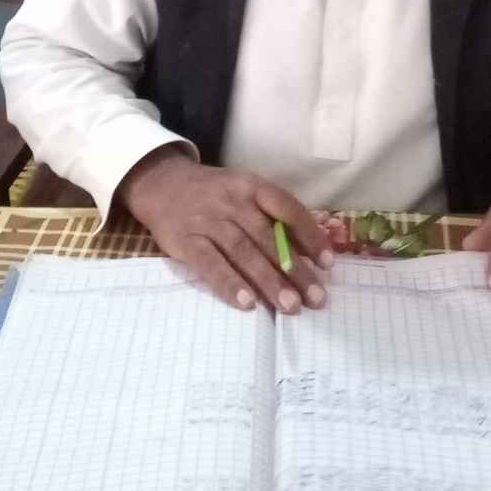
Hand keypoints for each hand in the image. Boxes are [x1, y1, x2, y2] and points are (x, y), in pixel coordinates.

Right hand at [117, 146, 333, 313]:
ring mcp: (208, 222)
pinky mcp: (186, 242)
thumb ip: (271, 215)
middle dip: (295, 270)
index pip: (287, 208)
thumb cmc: (214, 194)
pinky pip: (210, 265)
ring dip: (268, 281)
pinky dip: (229, 284)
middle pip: (268, 237)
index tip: (328, 264)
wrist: (162, 184)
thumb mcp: (243, 191)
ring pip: (244, 253)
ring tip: (290, 306)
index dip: (309, 235)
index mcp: (251, 186)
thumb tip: (308, 251)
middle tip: (316, 298)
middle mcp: (232, 201)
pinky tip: (247, 303)